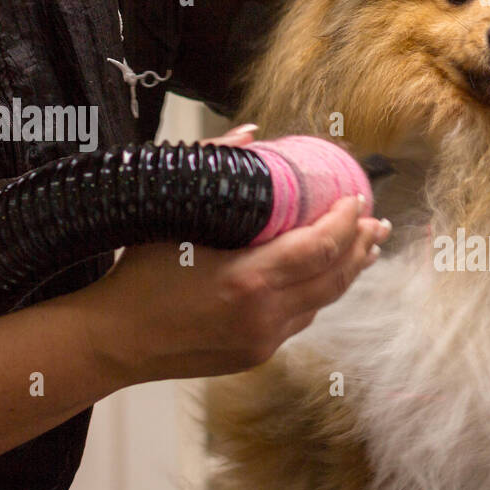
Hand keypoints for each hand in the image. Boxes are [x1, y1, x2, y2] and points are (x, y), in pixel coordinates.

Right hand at [83, 127, 390, 383]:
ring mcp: (263, 340)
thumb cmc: (137, 277)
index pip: (320, 248)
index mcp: (247, 280)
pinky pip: (300, 321)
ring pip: (323, 302)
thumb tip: (250, 133)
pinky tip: (324, 277)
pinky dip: (317, 294)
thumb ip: (214, 167)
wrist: (112, 342)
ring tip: (364, 248)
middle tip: (377, 222)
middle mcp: (263, 315)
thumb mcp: (172, 215)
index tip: (356, 200)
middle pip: (334, 278)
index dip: (346, 223)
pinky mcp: (257, 355)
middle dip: (361, 247)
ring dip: (347, 272)